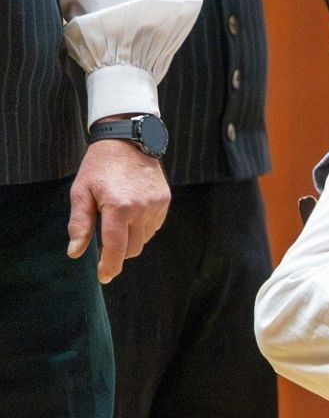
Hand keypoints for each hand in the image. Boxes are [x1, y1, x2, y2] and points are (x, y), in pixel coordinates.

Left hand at [68, 135, 169, 282]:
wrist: (128, 140)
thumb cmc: (99, 166)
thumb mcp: (81, 192)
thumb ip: (79, 224)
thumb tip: (75, 252)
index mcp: (119, 207)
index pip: (116, 247)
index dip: (110, 266)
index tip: (104, 276)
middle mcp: (142, 209)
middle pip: (132, 248)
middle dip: (118, 252)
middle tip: (105, 248)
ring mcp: (157, 206)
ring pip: (144, 239)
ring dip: (130, 239)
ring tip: (118, 222)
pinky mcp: (165, 202)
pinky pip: (154, 226)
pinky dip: (141, 228)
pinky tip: (131, 214)